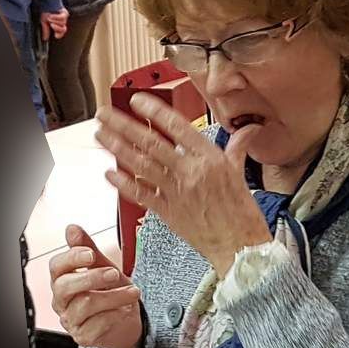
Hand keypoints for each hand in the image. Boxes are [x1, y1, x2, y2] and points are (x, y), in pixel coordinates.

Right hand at [42, 9, 69, 39]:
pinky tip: (51, 16)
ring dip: (54, 21)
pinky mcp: (64, 12)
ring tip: (49, 17)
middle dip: (57, 28)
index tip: (55, 35)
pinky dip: (56, 17)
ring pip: (63, 23)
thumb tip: (45, 39)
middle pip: (63, 29)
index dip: (59, 35)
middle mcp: (62, 22)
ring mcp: (64, 17)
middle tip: (51, 25)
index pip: (61, 33)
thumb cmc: (45, 11)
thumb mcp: (44, 22)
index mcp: (57, 26)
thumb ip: (45, 30)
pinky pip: (62, 17)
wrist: (46, 2)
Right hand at [49, 224, 143, 347]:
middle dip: (91, 277)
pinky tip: (125, 309)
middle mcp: (62, 301)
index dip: (71, 258)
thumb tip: (72, 228)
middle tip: (115, 274)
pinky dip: (115, 314)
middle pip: (64, 286)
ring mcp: (70, 320)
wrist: (126, 322)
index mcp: (63, 279)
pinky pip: (97, 324)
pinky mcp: (83, 336)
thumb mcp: (104, 267)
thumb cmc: (111, 292)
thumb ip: (88, 249)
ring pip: (85, 304)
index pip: (56, 267)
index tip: (90, 254)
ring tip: (132, 292)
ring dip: (114, 296)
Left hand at [96, 93, 272, 275]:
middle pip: (151, 143)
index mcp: (210, 158)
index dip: (154, 112)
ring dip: (117, 149)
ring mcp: (177, 193)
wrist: (240, 247)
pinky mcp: (168, 213)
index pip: (177, 127)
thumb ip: (238, 147)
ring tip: (101, 135)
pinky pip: (142, 195)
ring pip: (141, 166)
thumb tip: (248, 130)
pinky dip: (124, 184)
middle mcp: (190, 172)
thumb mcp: (240, 173)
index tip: (136, 100)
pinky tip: (110, 173)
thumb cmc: (242, 213)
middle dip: (123, 125)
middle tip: (104, 114)